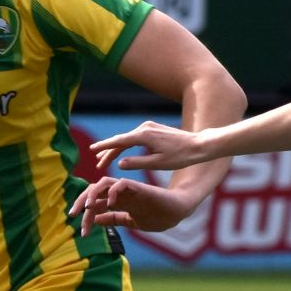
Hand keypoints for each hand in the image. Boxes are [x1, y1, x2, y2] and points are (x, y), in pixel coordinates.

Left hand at [68, 176, 196, 235]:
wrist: (177, 213)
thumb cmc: (157, 216)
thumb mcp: (131, 221)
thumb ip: (114, 219)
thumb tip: (95, 220)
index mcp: (118, 202)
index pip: (95, 204)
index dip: (86, 216)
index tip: (82, 232)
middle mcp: (120, 194)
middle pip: (94, 190)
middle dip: (81, 201)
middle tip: (72, 214)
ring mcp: (128, 190)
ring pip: (103, 183)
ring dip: (92, 193)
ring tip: (87, 207)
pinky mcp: (138, 188)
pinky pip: (120, 184)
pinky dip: (112, 192)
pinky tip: (110, 204)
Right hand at [90, 120, 209, 171]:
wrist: (199, 145)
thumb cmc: (180, 157)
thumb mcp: (157, 164)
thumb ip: (136, 163)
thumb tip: (119, 163)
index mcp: (143, 136)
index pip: (118, 142)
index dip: (104, 147)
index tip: (91, 151)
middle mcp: (144, 128)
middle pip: (121, 140)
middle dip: (108, 151)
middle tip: (97, 163)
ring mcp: (149, 126)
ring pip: (128, 139)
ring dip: (117, 149)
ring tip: (106, 160)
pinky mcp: (154, 129)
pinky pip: (135, 137)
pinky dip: (126, 145)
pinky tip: (121, 152)